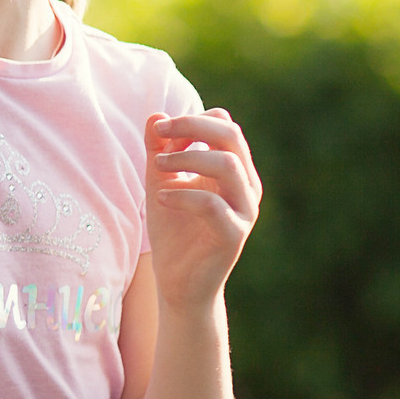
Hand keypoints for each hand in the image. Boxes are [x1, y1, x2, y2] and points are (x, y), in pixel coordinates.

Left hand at [144, 109, 259, 312]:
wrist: (180, 283)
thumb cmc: (173, 231)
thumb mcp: (160, 183)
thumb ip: (158, 151)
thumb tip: (154, 115)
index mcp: (233, 169)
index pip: (225, 125)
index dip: (191, 119)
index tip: (159, 130)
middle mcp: (245, 185)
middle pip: (231, 135)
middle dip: (192, 126)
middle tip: (159, 132)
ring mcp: (244, 210)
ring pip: (227, 165)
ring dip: (187, 158)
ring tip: (157, 165)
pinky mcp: (233, 235)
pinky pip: (213, 205)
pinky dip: (183, 194)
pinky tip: (160, 197)